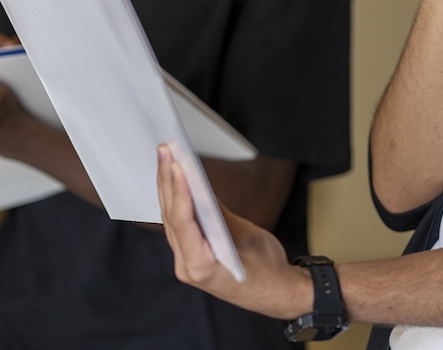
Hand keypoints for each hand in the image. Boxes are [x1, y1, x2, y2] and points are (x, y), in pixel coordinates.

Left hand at [157, 144, 311, 319]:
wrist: (277, 294)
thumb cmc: (267, 269)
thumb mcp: (247, 235)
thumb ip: (219, 213)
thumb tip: (199, 185)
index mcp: (201, 266)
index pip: (182, 223)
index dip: (179, 191)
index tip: (176, 164)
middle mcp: (187, 266)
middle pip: (171, 217)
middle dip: (167, 181)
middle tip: (165, 149)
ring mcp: (186, 263)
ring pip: (170, 220)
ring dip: (168, 187)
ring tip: (166, 157)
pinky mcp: (190, 256)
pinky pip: (178, 224)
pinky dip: (176, 200)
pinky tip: (174, 180)